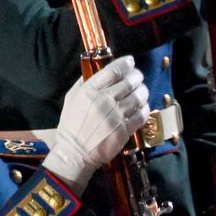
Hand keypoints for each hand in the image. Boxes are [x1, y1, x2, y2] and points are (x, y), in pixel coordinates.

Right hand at [46, 57, 149, 192]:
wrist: (74, 154)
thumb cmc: (71, 126)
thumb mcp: (71, 99)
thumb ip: (84, 83)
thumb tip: (96, 68)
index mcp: (89, 91)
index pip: (113, 70)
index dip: (125, 63)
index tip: (130, 61)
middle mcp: (104, 101)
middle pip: (130, 81)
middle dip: (137, 76)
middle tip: (137, 77)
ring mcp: (116, 116)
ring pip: (139, 96)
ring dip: (143, 91)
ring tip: (141, 91)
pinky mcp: (124, 130)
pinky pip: (142, 114)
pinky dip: (144, 108)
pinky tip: (141, 107)